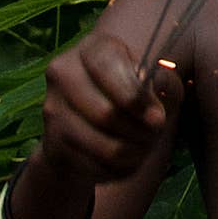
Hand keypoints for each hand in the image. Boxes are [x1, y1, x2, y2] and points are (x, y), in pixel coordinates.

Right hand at [38, 31, 183, 183]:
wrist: (91, 117)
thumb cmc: (132, 91)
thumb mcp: (153, 80)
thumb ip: (164, 81)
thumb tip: (161, 84)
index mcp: (93, 49)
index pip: (108, 70)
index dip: (136, 98)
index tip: (158, 118)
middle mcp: (64, 74)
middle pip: (106, 114)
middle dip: (139, 132)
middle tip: (155, 135)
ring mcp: (54, 109)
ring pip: (101, 146)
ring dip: (132, 153)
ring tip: (145, 148)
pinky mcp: (53, 142)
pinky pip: (92, 166)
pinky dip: (118, 169)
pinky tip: (128, 160)